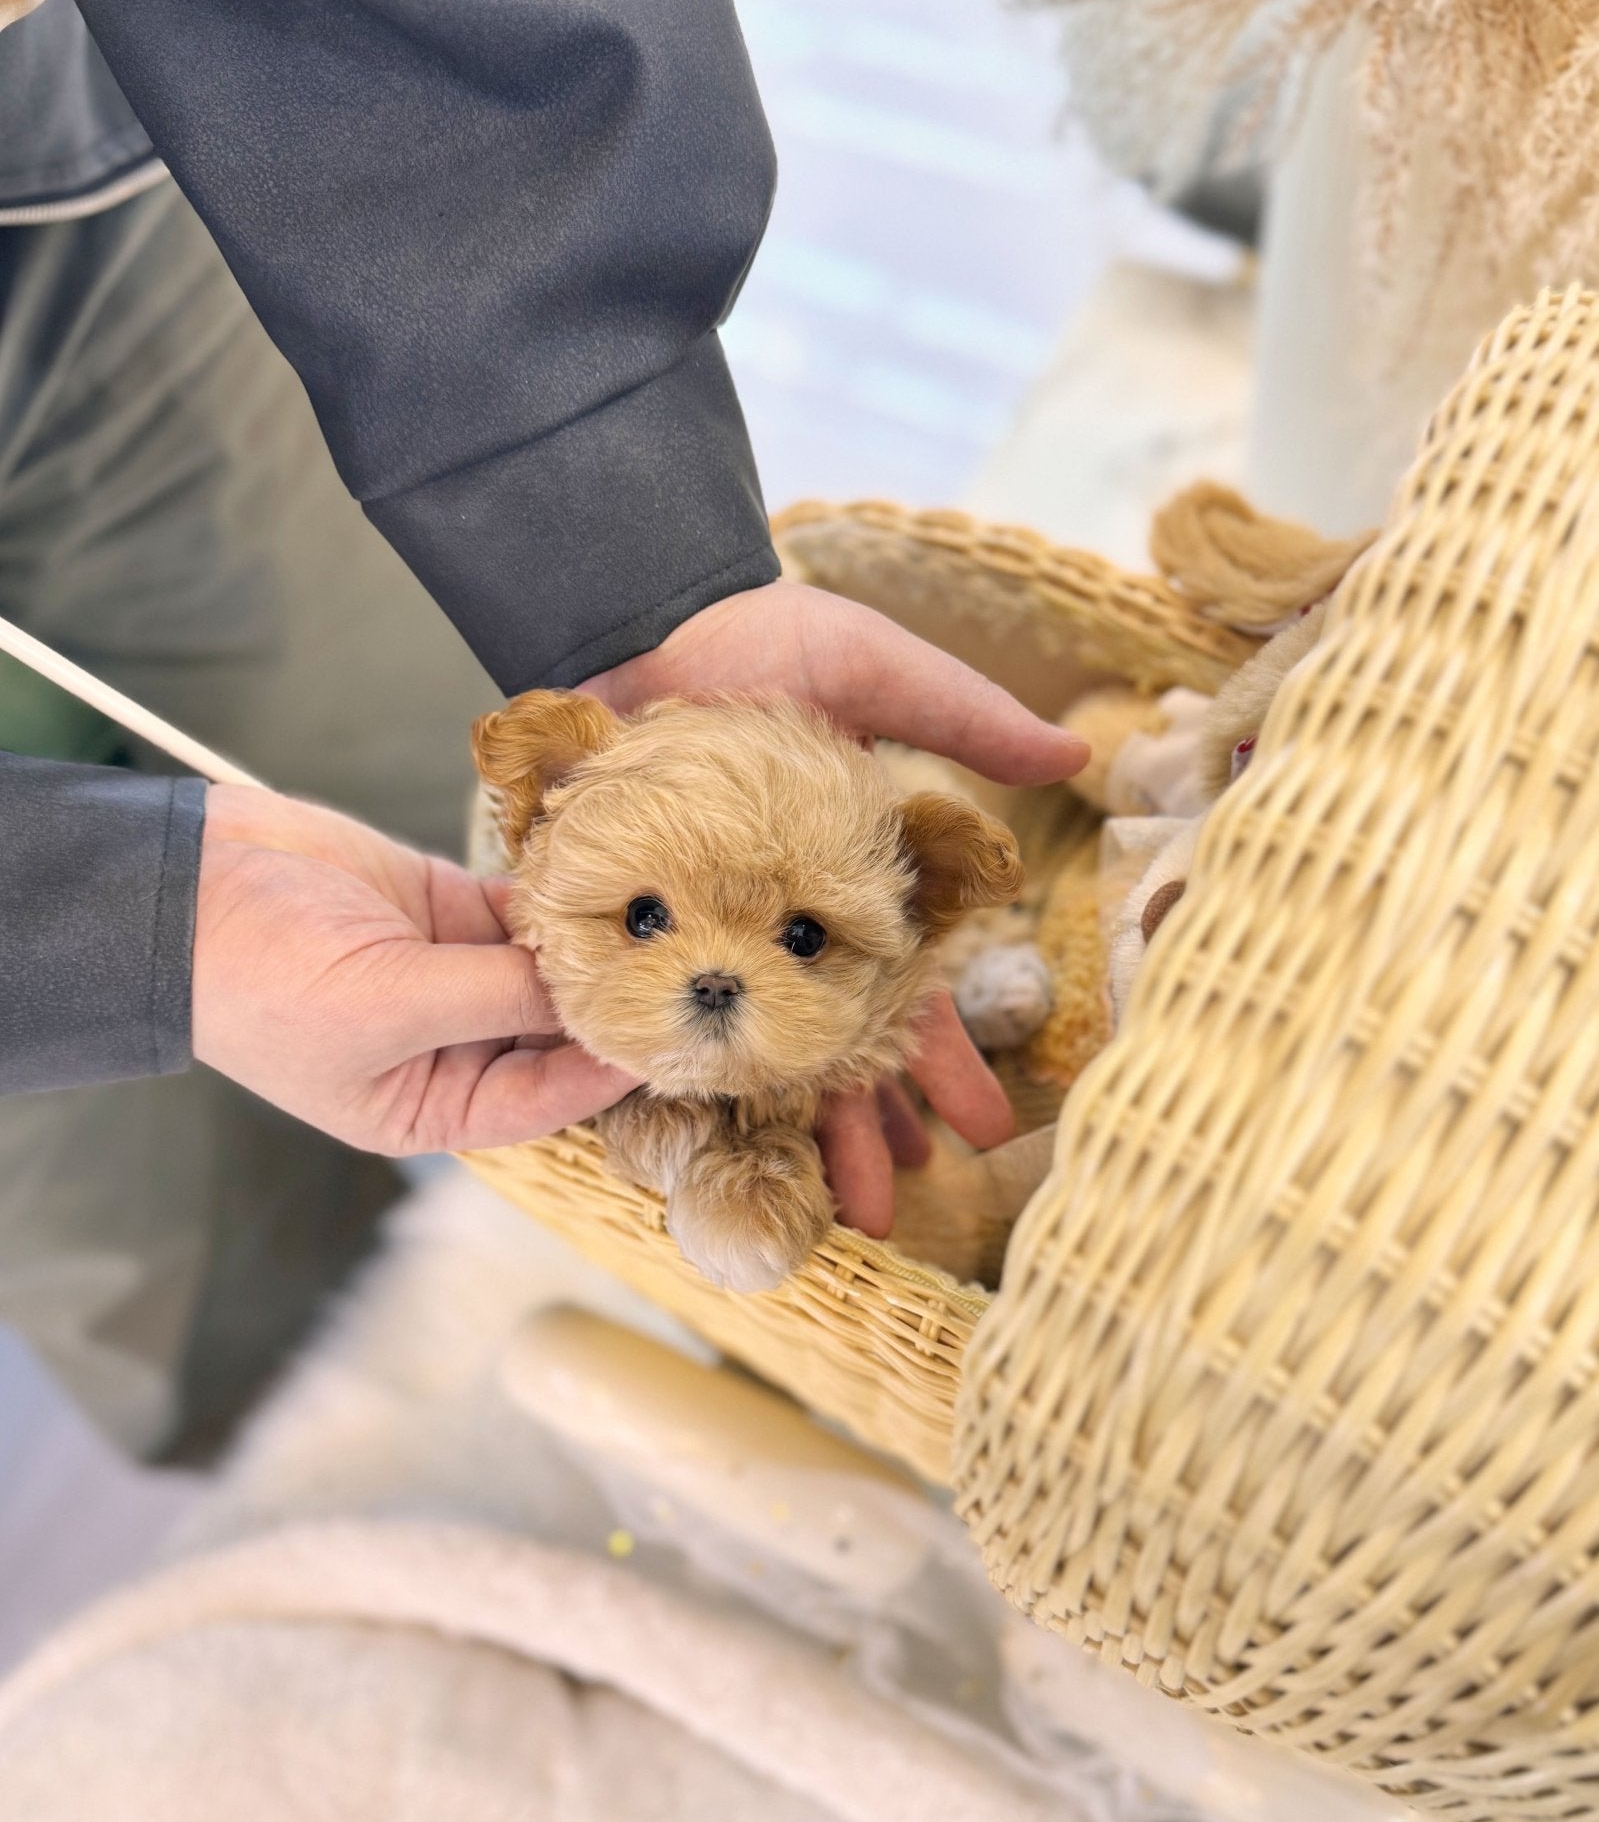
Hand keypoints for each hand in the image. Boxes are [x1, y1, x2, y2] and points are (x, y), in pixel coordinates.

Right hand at [193, 783, 634, 1154]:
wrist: (182, 883)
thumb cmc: (257, 976)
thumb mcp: (384, 1003)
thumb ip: (495, 998)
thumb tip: (590, 996)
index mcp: (425, 1106)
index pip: (542, 1102)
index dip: (606, 1073)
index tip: (669, 1038)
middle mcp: (447, 1048)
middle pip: (554, 1037)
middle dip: (608, 1008)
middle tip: (686, 975)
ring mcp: (450, 974)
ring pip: (545, 968)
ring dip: (591, 947)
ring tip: (660, 923)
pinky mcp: (446, 907)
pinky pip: (522, 909)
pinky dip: (559, 897)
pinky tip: (605, 881)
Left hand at [585, 581, 1086, 1232]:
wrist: (635, 618)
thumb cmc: (756, 641)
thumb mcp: (877, 671)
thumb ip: (965, 718)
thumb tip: (1071, 759)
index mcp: (845, 883)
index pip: (906, 992)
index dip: (944, 1060)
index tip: (984, 1127)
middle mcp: (778, 923)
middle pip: (830, 1044)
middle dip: (867, 1125)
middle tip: (891, 1204)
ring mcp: (706, 933)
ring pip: (751, 1051)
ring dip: (785, 1130)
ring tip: (820, 1204)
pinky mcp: (635, 929)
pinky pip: (656, 1020)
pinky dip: (675, 1083)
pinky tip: (700, 1144)